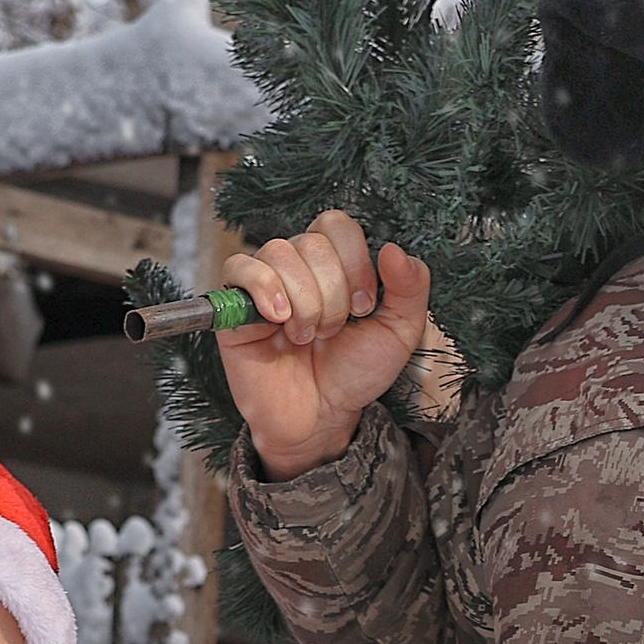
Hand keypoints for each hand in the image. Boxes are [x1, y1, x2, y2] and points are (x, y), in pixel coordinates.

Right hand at [217, 209, 432, 479]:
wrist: (321, 418)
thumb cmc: (353, 374)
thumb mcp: (397, 333)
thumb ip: (409, 289)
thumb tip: (395, 250)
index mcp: (333, 262)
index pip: (337, 225)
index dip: (355, 262)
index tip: (363, 308)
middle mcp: (296, 265)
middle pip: (312, 243)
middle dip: (332, 294)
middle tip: (332, 332)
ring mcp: (264, 282)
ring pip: (280, 253)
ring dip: (304, 302)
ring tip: (306, 337)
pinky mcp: (234, 305)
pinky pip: (240, 268)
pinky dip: (263, 288)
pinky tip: (279, 320)